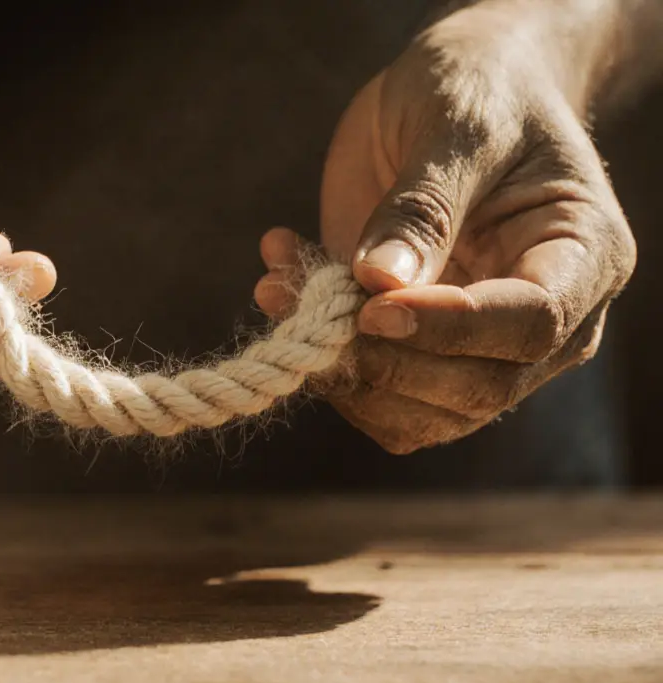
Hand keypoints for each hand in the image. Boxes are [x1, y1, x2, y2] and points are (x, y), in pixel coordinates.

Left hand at [254, 19, 635, 453]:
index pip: (529, 324)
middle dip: (382, 359)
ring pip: (419, 414)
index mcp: (583, 257)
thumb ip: (424, 206)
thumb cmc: (478, 90)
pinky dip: (320, 361)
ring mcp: (481, 344)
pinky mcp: (421, 350)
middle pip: (475, 389)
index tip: (370, 307)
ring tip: (278, 286)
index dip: (449, 328)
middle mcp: (545, 321)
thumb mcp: (456, 125)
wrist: (459, 91)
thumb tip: (380, 282)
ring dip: (337, 369)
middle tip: (302, 302)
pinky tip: (278, 289)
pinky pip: (374, 391)